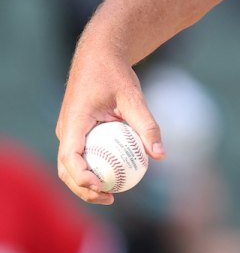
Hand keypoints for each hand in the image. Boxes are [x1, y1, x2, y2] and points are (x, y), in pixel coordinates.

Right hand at [56, 39, 164, 204]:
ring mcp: (68, 131)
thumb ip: (147, 125)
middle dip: (83, 189)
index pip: (69, 156)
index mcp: (74, 121)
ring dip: (85, 183)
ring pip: (70, 165)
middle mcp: (65, 129)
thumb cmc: (115, 74)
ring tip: (111, 195)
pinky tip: (115, 175)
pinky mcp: (75, 131)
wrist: (99, 54)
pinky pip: (80, 155)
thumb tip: (160, 155)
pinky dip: (92, 168)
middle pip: (65, 168)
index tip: (102, 187)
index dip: (82, 176)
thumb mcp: (134, 97)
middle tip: (110, 199)